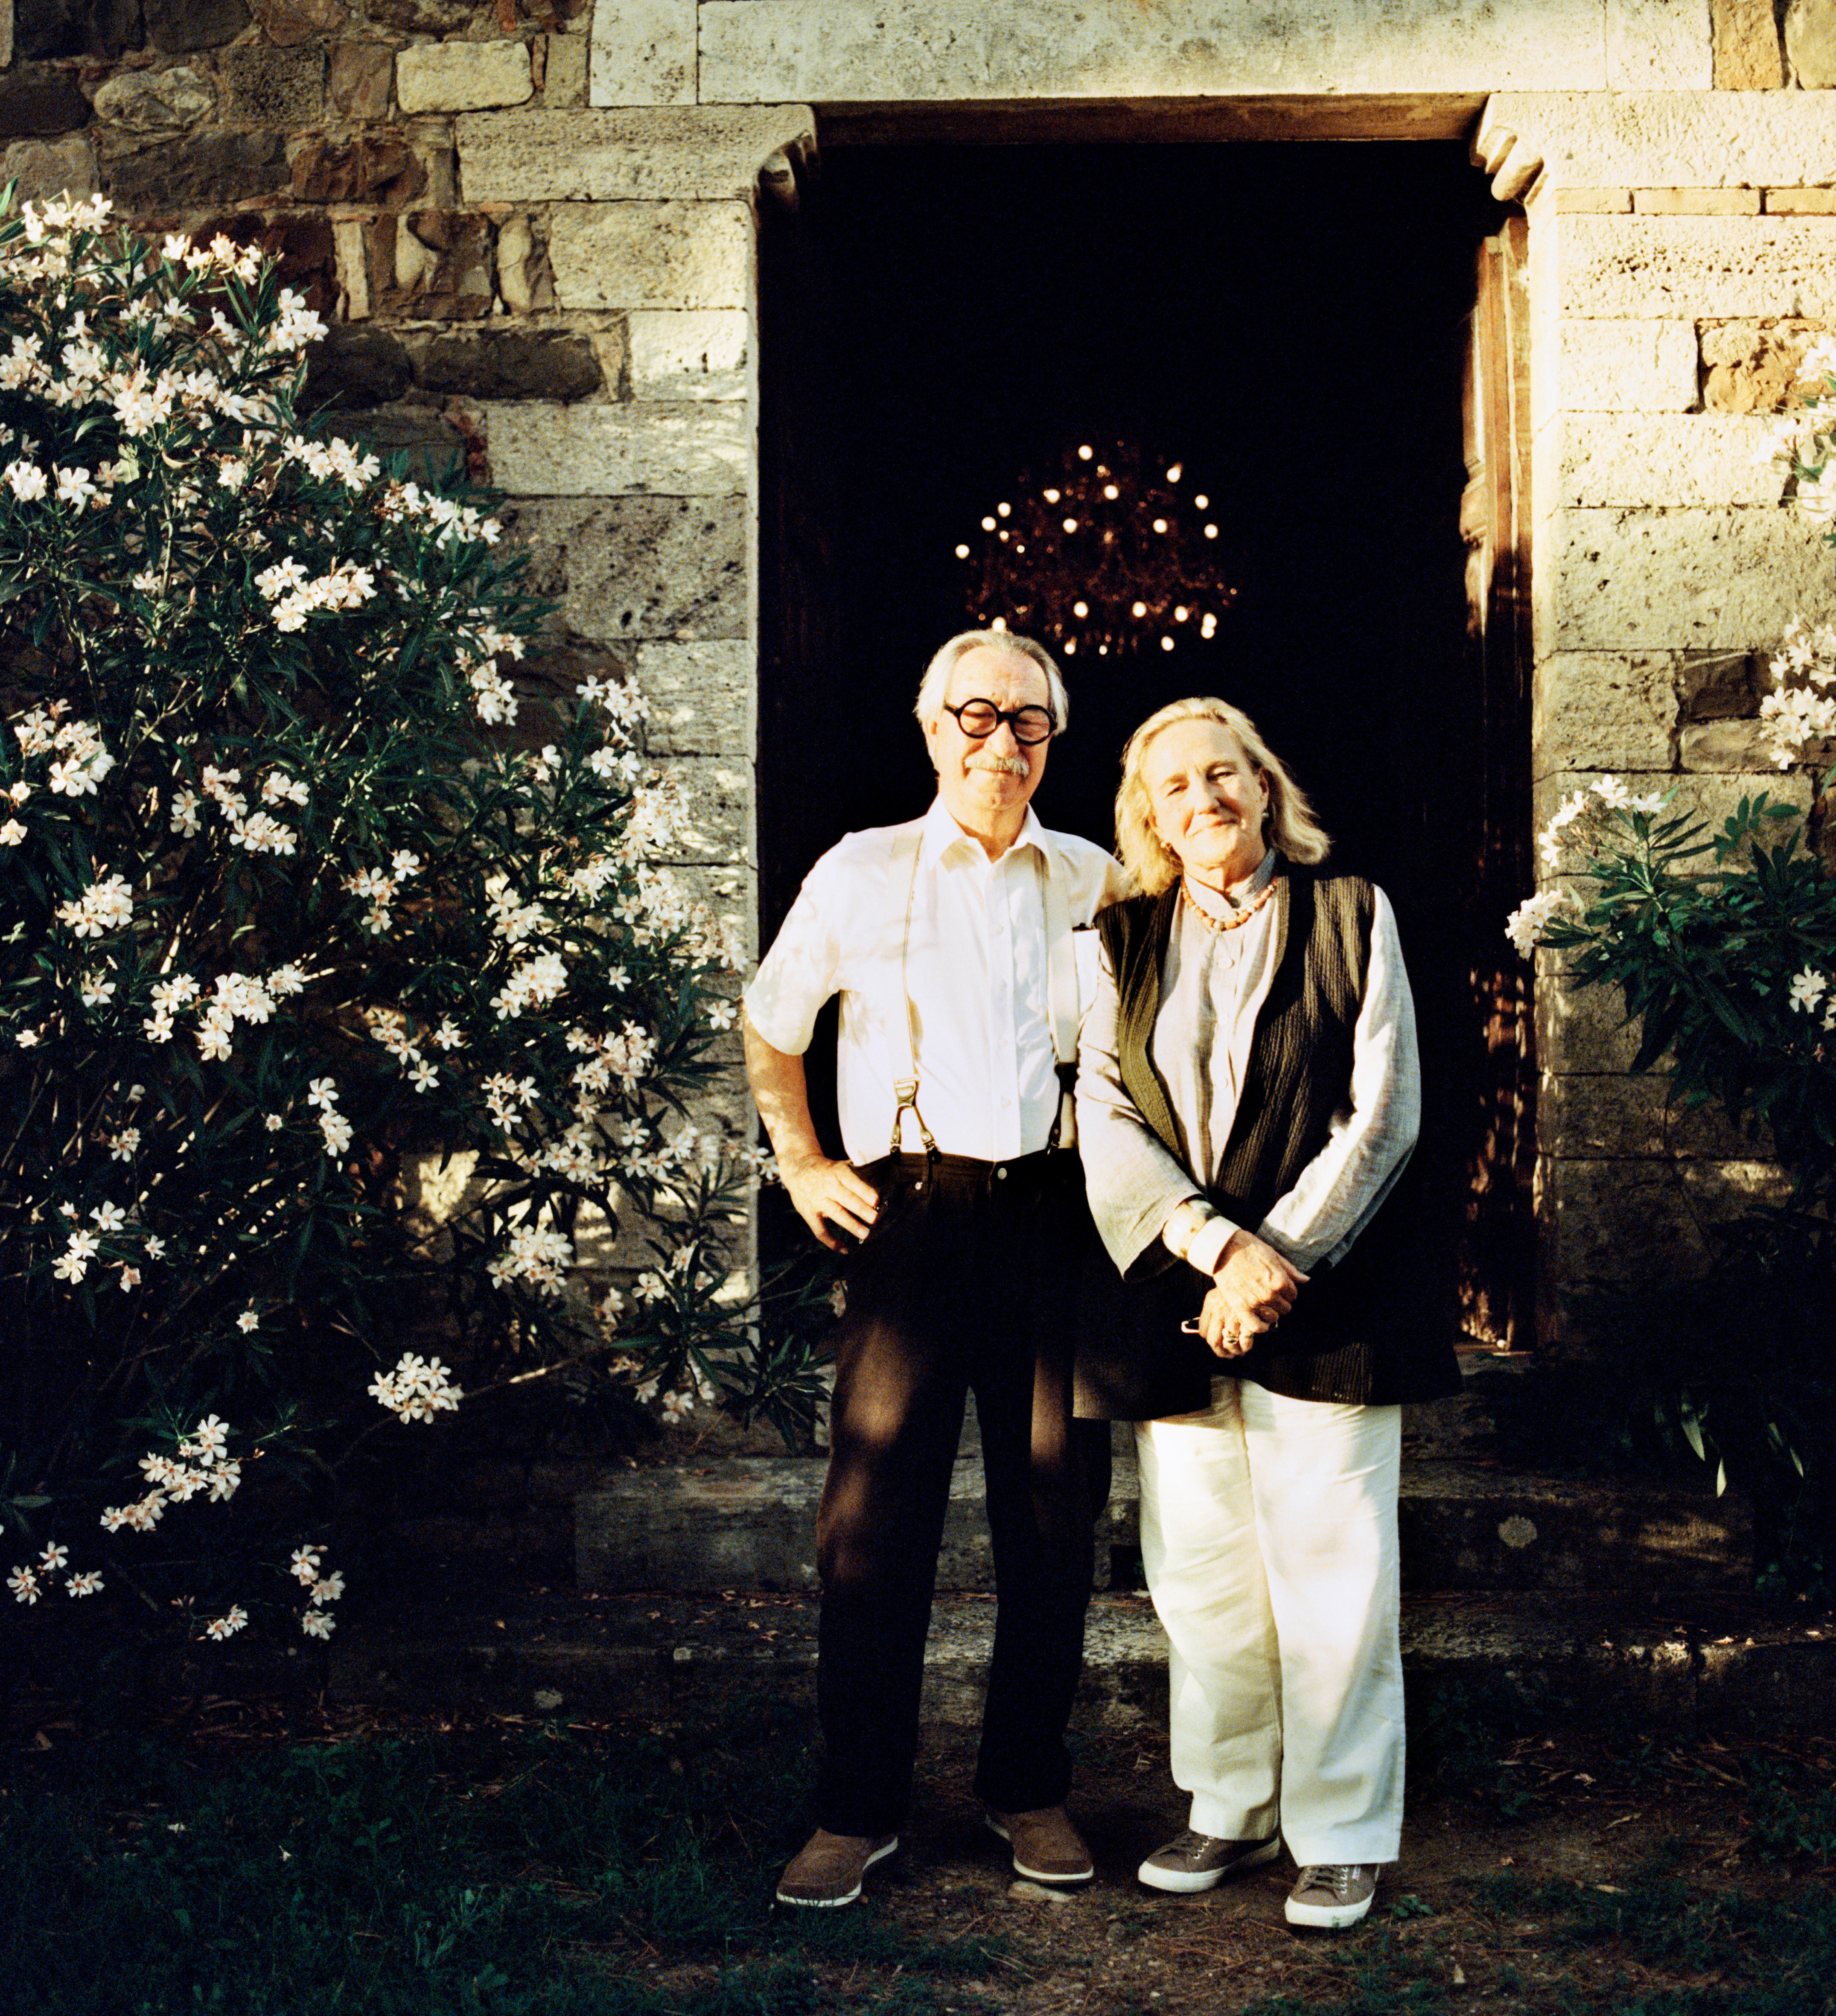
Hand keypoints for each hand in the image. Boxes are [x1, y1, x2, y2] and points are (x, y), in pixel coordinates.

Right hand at [779, 1150, 879, 1251]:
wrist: (797, 1168)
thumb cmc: (824, 1169)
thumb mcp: (838, 1166)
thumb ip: (853, 1180)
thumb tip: (874, 1197)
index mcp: (837, 1172)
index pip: (852, 1183)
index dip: (865, 1192)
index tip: (876, 1201)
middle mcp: (828, 1186)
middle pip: (847, 1199)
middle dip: (862, 1209)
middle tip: (874, 1218)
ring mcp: (817, 1201)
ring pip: (837, 1214)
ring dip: (852, 1225)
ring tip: (865, 1233)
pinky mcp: (808, 1213)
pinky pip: (820, 1231)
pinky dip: (832, 1242)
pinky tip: (844, 1249)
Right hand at [1196, 1230, 1307, 1357]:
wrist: (1224, 1249)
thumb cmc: (1250, 1248)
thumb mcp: (1274, 1256)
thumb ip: (1291, 1271)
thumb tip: (1306, 1280)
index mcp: (1281, 1280)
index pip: (1293, 1295)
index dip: (1287, 1291)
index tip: (1278, 1288)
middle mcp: (1271, 1294)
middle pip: (1285, 1308)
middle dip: (1280, 1301)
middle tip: (1269, 1295)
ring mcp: (1256, 1302)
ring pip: (1273, 1317)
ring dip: (1270, 1312)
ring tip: (1263, 1304)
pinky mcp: (1241, 1308)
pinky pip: (1256, 1326)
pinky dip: (1260, 1326)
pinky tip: (1260, 1320)